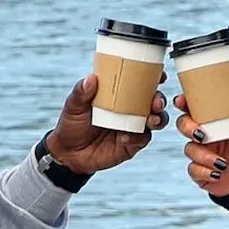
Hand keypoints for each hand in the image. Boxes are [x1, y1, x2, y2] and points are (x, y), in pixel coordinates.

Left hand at [46, 73, 167, 174]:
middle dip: (159, 100)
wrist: (69, 154)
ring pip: (155, 120)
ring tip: (150, 120)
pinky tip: (126, 137)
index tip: (159, 75)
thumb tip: (91, 78)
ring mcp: (133, 126)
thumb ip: (81, 93)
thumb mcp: (74, 106)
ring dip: (157, 118)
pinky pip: (142, 139)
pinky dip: (138, 137)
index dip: (153, 77)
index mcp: (119, 94)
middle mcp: (130, 109)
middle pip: (153, 101)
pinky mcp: (132, 143)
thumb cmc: (72, 125)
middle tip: (156, 101)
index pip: (139, 82)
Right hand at [175, 88, 228, 195]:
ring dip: (204, 156)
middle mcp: (207, 136)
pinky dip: (205, 172)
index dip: (184, 102)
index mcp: (217, 121)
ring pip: (189, 149)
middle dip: (187, 127)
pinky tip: (219, 173)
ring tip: (223, 163)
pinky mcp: (201, 172)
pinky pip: (193, 170)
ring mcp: (202, 154)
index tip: (182, 101)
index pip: (195, 107)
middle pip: (183, 125)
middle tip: (202, 135)